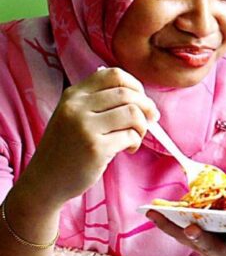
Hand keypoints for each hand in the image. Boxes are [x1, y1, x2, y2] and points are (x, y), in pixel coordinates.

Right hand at [25, 67, 158, 206]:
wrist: (45, 180)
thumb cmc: (66, 148)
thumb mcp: (72, 116)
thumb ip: (98, 102)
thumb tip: (140, 96)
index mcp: (73, 95)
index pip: (113, 74)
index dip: (135, 85)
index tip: (141, 99)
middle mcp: (77, 107)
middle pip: (127, 94)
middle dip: (147, 106)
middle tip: (150, 120)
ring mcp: (85, 127)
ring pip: (133, 113)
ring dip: (143, 126)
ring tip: (135, 137)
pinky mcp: (95, 147)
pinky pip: (130, 136)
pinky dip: (136, 142)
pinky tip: (128, 149)